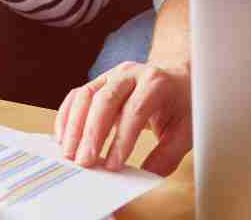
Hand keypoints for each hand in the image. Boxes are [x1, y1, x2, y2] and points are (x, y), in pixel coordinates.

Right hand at [55, 61, 193, 175]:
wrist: (179, 75)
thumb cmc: (182, 104)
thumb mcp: (185, 130)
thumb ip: (167, 155)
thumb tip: (146, 177)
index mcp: (156, 83)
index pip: (135, 110)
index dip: (122, 139)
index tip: (113, 166)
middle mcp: (131, 74)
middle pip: (105, 99)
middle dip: (92, 133)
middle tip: (84, 163)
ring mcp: (112, 75)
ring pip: (86, 95)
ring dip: (74, 126)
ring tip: (69, 154)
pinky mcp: (100, 81)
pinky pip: (77, 95)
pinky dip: (67, 116)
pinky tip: (64, 138)